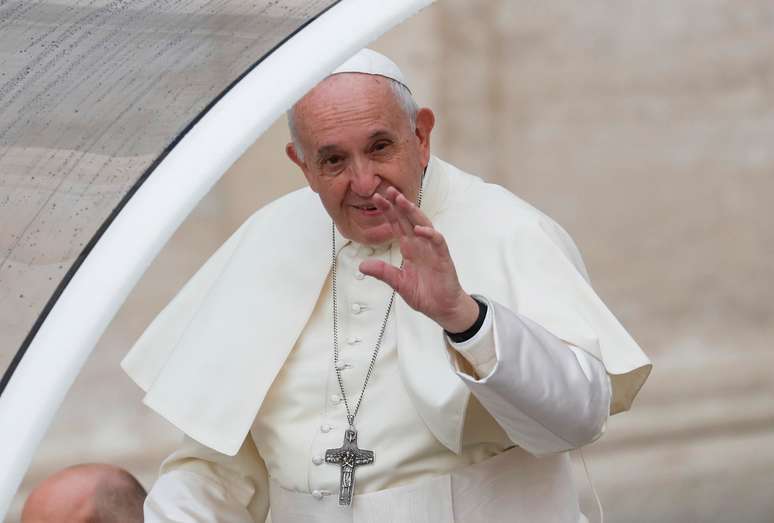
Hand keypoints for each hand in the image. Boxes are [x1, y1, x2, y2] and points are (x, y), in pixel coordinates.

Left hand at [359, 187, 478, 332]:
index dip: (388, 211)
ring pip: (423, 224)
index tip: (376, 198)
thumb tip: (362, 265)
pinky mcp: (443, 258)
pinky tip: (420, 229)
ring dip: (413, 213)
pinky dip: (430, 234)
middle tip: (387, 190)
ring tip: (402, 202)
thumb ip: (383, 272)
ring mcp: (432, 250)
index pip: (397, 225)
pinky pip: (438, 242)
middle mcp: (420, 245)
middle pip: (408, 219)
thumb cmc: (425, 293)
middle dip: (398, 205)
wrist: (443, 308)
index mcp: (409, 248)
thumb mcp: (399, 283)